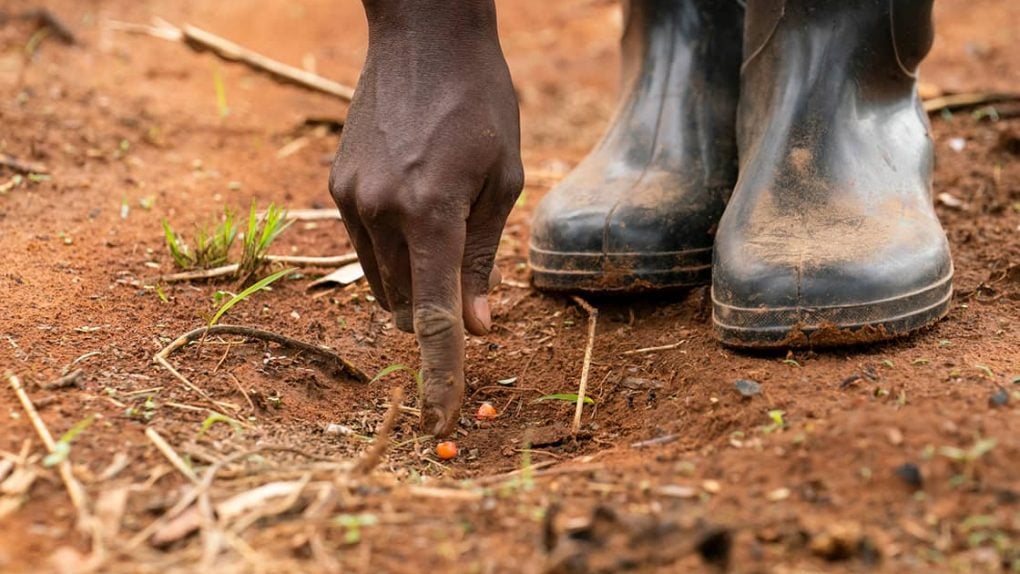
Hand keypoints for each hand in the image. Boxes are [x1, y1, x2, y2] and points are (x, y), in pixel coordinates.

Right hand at [330, 2, 522, 436]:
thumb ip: (483, 259)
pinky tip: (414, 203)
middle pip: (407, 306)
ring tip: (442, 223)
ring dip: (413, 283)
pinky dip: (392, 251)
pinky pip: (364, 247)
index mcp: (431, 212)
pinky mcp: (337, 186)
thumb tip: (478, 329)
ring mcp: (350, 200)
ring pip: (381, 283)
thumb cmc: (480, 102)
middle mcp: (380, 212)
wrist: (423, 35)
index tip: (438, 417)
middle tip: (468, 273)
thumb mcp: (502, 180)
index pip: (436, 317)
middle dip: (437, 311)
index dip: (441, 373)